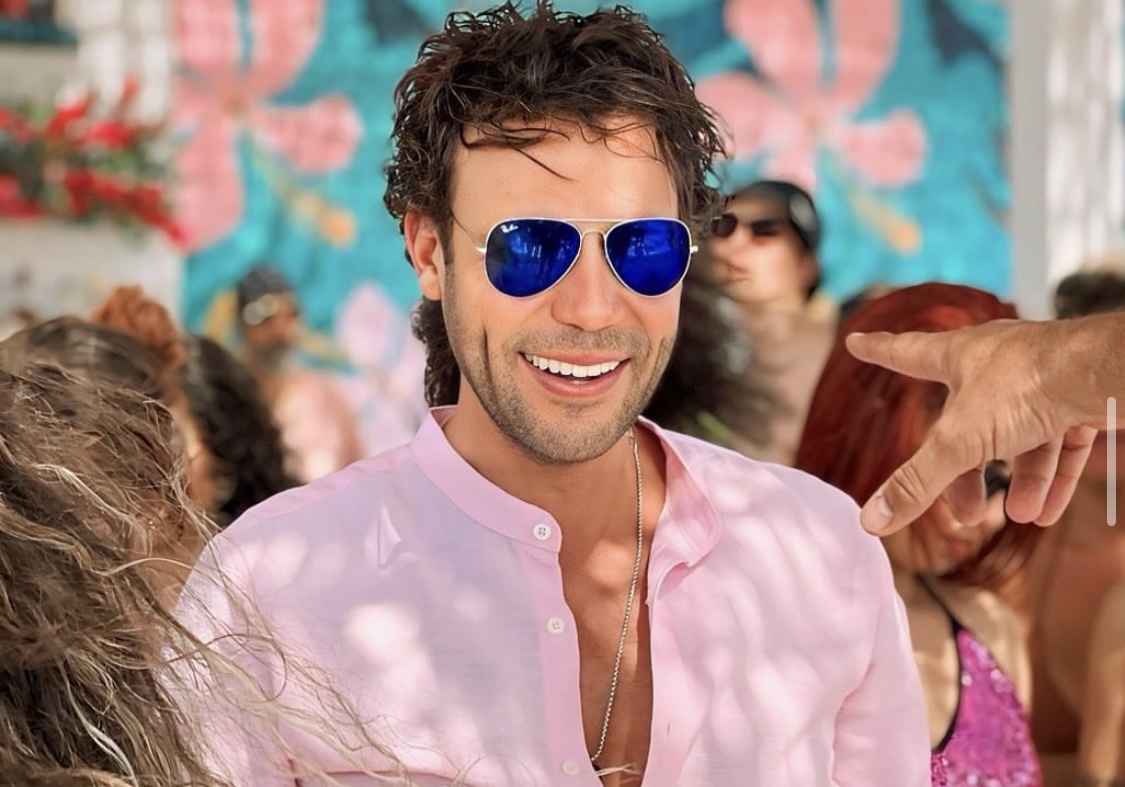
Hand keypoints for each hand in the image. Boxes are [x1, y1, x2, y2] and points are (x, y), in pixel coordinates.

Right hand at [844, 318, 1104, 534]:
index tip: (856, 341)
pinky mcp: (1077, 400)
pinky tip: (1042, 513)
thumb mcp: (958, 442)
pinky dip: (1049, 479)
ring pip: (1017, 438)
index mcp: (957, 356)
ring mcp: (1039, 380)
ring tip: (1016, 515)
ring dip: (1016, 481)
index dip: (878, 350)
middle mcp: (997, 363)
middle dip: (962, 471)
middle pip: (965, 422)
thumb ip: (917, 483)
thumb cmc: (1026, 385)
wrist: (1103, 373)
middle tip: (962, 512)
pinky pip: (1058, 444)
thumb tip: (871, 520)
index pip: (905, 352)